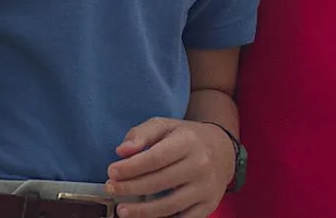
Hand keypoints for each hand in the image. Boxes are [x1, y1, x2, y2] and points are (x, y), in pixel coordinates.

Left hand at [105, 117, 235, 217]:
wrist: (224, 150)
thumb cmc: (187, 138)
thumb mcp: (166, 126)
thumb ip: (142, 134)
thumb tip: (122, 151)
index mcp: (189, 142)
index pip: (156, 158)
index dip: (131, 167)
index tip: (111, 172)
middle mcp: (200, 165)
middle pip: (160, 182)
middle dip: (131, 188)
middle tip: (111, 189)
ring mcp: (206, 188)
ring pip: (170, 205)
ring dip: (142, 212)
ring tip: (123, 210)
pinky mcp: (209, 205)